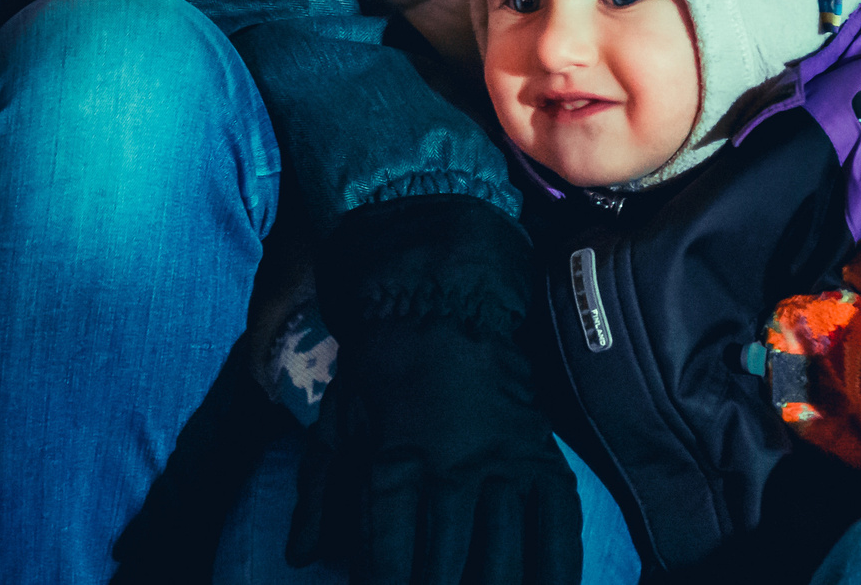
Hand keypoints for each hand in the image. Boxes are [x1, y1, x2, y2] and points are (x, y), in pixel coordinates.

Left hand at [286, 196, 583, 584]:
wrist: (441, 302)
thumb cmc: (379, 371)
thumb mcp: (336, 425)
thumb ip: (318, 495)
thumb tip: (300, 556)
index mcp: (393, 465)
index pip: (388, 559)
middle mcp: (452, 471)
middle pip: (445, 570)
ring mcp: (504, 467)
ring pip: (504, 560)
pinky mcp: (543, 459)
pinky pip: (559, 529)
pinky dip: (558, 572)